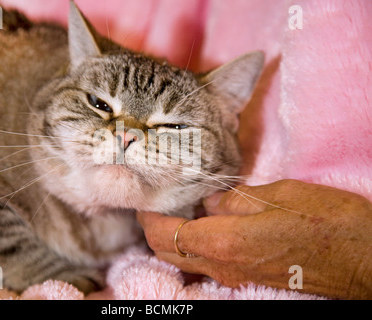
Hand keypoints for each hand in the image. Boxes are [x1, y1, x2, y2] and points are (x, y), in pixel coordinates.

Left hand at [136, 179, 371, 298]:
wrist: (364, 260)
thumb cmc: (327, 223)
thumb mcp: (279, 195)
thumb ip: (235, 200)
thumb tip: (209, 202)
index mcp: (225, 241)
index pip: (167, 234)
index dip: (150, 217)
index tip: (145, 199)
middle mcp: (224, 266)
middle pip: (168, 252)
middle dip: (155, 229)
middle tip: (156, 204)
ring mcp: (236, 277)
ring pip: (186, 261)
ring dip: (173, 239)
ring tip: (177, 211)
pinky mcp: (249, 279)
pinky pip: (207, 266)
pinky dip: (194, 248)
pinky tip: (204, 227)